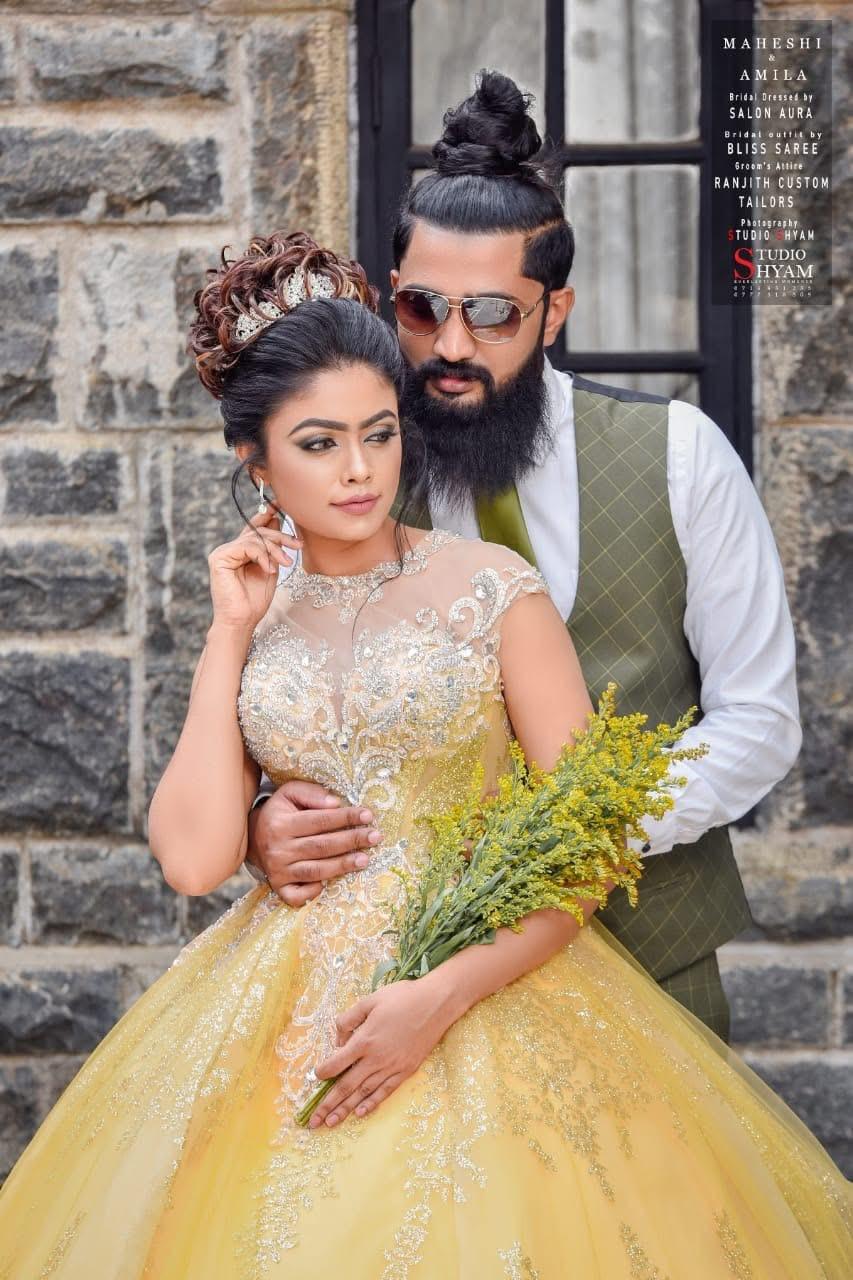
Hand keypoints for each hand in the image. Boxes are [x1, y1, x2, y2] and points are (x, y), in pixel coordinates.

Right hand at [207, 509, 302, 631]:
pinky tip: (270, 569)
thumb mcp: (271, 568)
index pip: (255, 526)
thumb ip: (272, 547)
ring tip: (286, 563)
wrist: (243, 621)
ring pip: (254, 537)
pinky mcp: (219, 558)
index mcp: (242, 550)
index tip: (282, 505)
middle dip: (281, 536)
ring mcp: (223, 552)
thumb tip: (277, 519)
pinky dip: (263, 556)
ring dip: (275, 549)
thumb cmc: (256, 600)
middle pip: (258, 530)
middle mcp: (231, 548)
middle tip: (298, 545)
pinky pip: (246, 546)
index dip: (268, 513)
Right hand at [247, 780, 383, 906]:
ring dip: (342, 866)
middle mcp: (278, 849)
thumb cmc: (279, 812)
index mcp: (281, 823)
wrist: (252, 836)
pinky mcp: (278, 886)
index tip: (367, 815)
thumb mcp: (289, 794)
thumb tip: (336, 803)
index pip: (320, 820)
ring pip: (315, 870)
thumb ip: (311, 794)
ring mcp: (278, 870)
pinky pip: (296, 896)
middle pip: (321, 846)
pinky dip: (312, 893)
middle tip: (375, 837)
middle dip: (351, 841)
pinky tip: (329, 886)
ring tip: (365, 859)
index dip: (345, 817)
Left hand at [308, 976, 455, 1128]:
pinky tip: (360, 1113)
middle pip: (347, 1085)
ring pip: (364, 1093)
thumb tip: (339, 1040)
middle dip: (328, 1104)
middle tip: (313, 1121)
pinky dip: (372, 1103)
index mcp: (365, 1040)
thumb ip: (349, 1018)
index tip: (315, 1078)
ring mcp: (392, 1067)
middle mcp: (376, 1058)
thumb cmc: (402, 998)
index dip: (324, 1072)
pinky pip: (385, 1091)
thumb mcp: (370, 1000)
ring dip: (345, 1109)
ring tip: (331, 1123)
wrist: (436, 1004)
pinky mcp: (406, 1071)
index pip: (337, 1063)